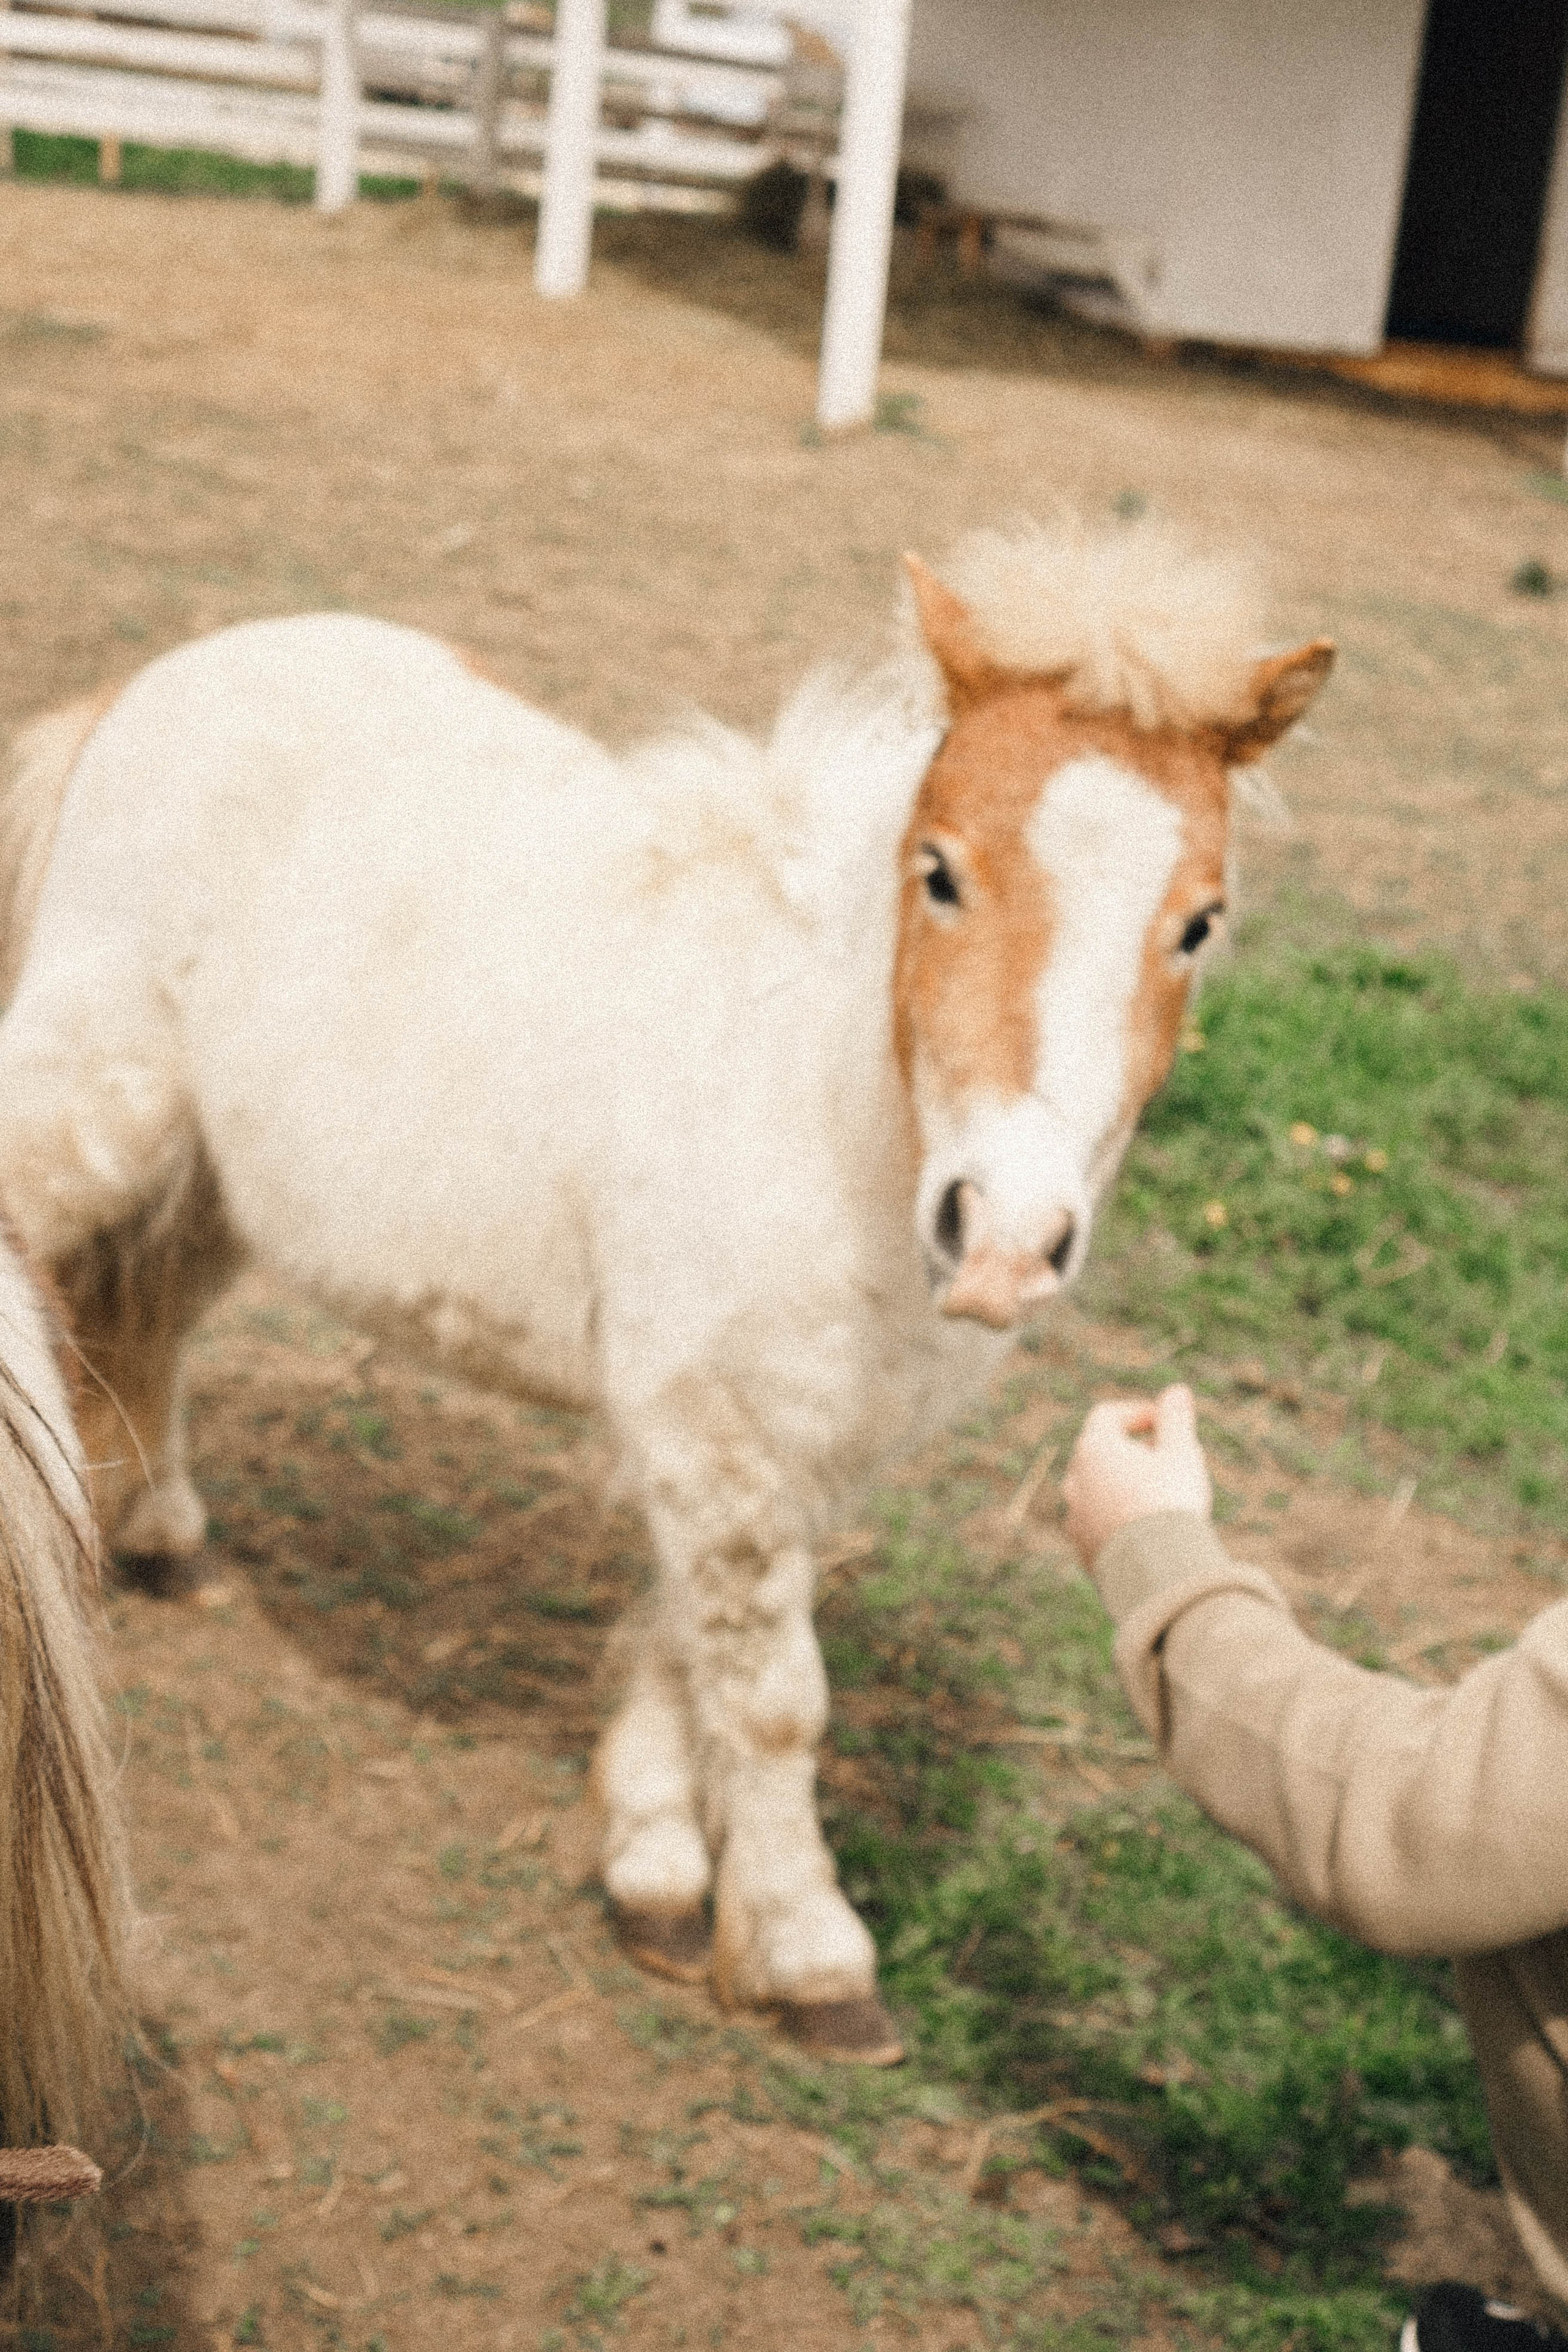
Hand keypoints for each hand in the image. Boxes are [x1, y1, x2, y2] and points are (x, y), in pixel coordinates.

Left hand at [1062, 1385, 1212, 1569]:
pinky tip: (1147, 1529)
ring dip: (1122, 1485)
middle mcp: (1075, 1481)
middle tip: (1165, 1458)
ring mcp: (1075, 1518)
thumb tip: (1177, 1391)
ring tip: (1157, 1495)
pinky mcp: (1083, 1550)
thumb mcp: (1181, 1452)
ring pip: (1096, 1491)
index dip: (1136, 1413)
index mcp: (1094, 1450)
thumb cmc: (1170, 1501)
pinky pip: (1098, 1524)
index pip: (1107, 1416)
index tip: (1163, 1421)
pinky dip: (1117, 1518)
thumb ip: (1176, 1419)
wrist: (1157, 1569)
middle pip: (1099, 1453)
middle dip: (1131, 1450)